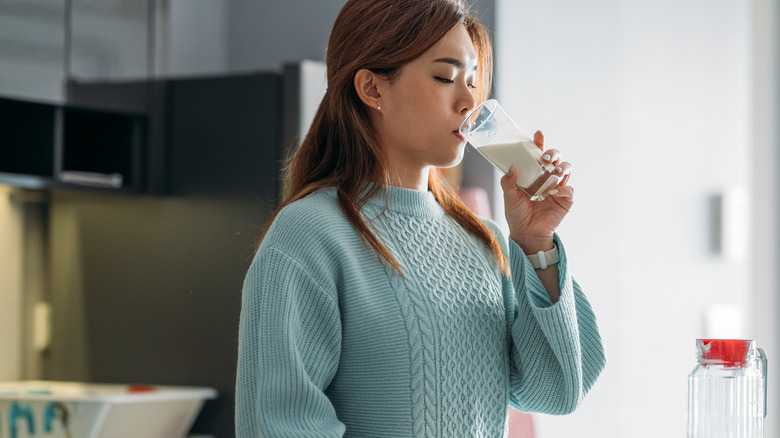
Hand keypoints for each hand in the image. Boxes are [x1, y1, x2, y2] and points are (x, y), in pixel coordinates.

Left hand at [500, 131, 573, 252]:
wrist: (526, 233)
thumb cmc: (517, 213)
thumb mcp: (509, 197)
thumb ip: (508, 183)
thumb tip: (511, 167)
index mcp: (533, 173)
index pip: (537, 154)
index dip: (539, 143)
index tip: (538, 134)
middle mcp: (547, 176)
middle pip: (556, 158)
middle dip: (553, 153)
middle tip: (545, 158)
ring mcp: (558, 186)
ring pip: (566, 169)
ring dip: (562, 167)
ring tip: (555, 172)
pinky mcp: (566, 199)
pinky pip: (569, 189)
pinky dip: (563, 189)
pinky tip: (554, 192)